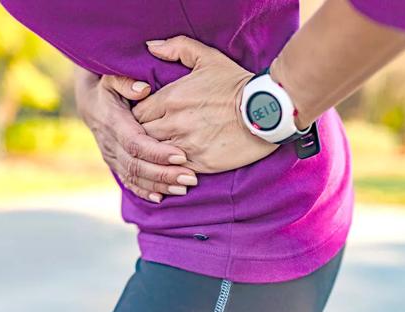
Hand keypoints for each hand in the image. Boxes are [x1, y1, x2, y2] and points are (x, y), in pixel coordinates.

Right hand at [74, 67, 197, 202]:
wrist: (91, 104)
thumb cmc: (109, 88)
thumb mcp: (113, 77)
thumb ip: (126, 81)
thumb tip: (143, 89)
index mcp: (114, 123)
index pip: (136, 143)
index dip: (157, 152)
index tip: (181, 155)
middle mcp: (111, 144)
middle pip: (137, 165)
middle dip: (164, 174)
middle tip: (190, 177)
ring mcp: (112, 157)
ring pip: (135, 177)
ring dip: (159, 185)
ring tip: (184, 188)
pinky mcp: (116, 165)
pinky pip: (129, 182)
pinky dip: (144, 192)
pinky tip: (161, 198)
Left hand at [132, 36, 278, 172]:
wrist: (267, 111)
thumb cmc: (236, 84)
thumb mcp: (208, 58)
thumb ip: (177, 48)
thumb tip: (151, 47)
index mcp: (171, 98)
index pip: (137, 113)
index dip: (138, 117)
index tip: (146, 118)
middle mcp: (174, 123)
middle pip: (142, 135)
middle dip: (142, 135)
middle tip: (148, 136)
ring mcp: (186, 144)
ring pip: (155, 154)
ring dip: (155, 152)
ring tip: (159, 151)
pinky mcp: (200, 163)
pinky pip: (173, 170)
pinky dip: (170, 167)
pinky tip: (174, 163)